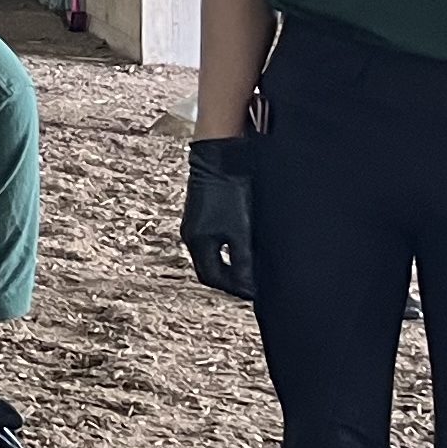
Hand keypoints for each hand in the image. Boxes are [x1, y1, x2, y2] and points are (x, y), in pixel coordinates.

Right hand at [180, 137, 255, 299]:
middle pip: (210, 267)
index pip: (213, 278)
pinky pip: (213, 239)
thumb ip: (244, 261)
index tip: (254, 292)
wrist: (221, 155)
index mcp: (197, 242)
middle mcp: (191, 234)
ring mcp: (195, 222)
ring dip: (230, 263)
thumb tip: (248, 288)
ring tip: (252, 264)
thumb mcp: (241, 230)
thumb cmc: (230, 190)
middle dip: (231, 278)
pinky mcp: (203, 211)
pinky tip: (244, 243)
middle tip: (254, 282)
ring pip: (212, 253)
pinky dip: (227, 248)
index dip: (234, 288)